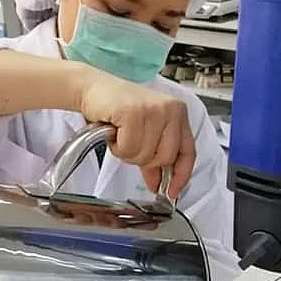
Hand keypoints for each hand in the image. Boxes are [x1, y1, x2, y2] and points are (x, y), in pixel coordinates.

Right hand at [76, 67, 194, 198]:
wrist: (92, 89)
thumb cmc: (117, 110)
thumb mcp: (144, 134)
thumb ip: (155, 156)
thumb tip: (161, 184)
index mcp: (178, 113)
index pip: (188, 151)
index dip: (181, 175)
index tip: (172, 191)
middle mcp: (171, 109)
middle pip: (164, 158)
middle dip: (143, 159)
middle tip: (130, 145)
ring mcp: (154, 109)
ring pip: (145, 155)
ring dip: (127, 152)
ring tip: (120, 134)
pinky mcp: (134, 112)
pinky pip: (129, 147)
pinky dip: (117, 146)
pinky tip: (114, 131)